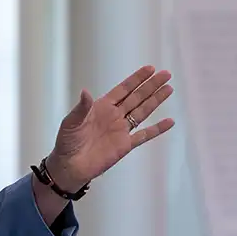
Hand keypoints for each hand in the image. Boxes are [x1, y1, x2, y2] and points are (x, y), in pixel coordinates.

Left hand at [46, 66, 174, 190]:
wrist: (69, 166)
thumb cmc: (67, 142)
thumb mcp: (71, 122)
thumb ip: (81, 108)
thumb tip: (86, 92)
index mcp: (102, 107)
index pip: (123, 89)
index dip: (136, 79)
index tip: (150, 69)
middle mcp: (114, 116)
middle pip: (137, 97)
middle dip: (151, 86)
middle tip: (166, 74)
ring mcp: (121, 130)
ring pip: (143, 112)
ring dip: (156, 101)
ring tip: (169, 89)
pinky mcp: (125, 145)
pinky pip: (144, 135)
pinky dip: (157, 129)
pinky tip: (169, 121)